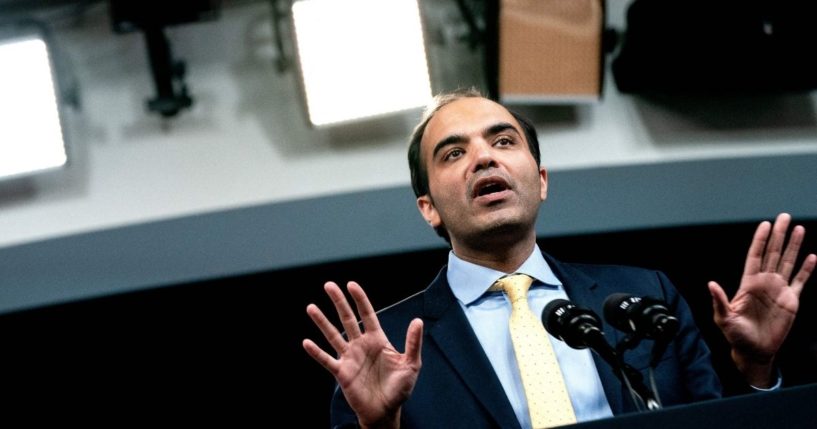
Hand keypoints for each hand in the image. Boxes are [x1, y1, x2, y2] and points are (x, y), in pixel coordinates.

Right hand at [303, 281, 422, 428]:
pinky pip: (326, 360)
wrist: (386, 411)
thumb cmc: (399, 388)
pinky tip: (306, 342)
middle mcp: (361, 345)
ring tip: (311, 307)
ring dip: (322, 322)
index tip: (351, 284)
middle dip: (338, 302)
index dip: (360, 299)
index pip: (367, 314)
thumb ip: (413, 343)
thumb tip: (417, 321)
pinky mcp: (342, 372)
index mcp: (377, 340)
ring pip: (333, 335)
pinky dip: (316, 352)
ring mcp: (349, 358)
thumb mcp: (411, 365)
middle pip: (347, 319)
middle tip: (328, 285)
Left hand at [708, 213, 815, 386]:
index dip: (760, 240)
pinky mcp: (791, 300)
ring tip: (799, 229)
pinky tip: (812, 257)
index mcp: (748, 283)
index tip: (765, 224)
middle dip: (779, 235)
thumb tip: (710, 284)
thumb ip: (720, 301)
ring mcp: (778, 290)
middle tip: (784, 216)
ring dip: (794, 246)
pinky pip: (801, 281)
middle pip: (773, 253)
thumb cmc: (736, 336)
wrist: (755, 351)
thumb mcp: (724, 318)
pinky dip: (807, 269)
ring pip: (788, 262)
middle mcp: (764, 282)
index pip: (755, 256)